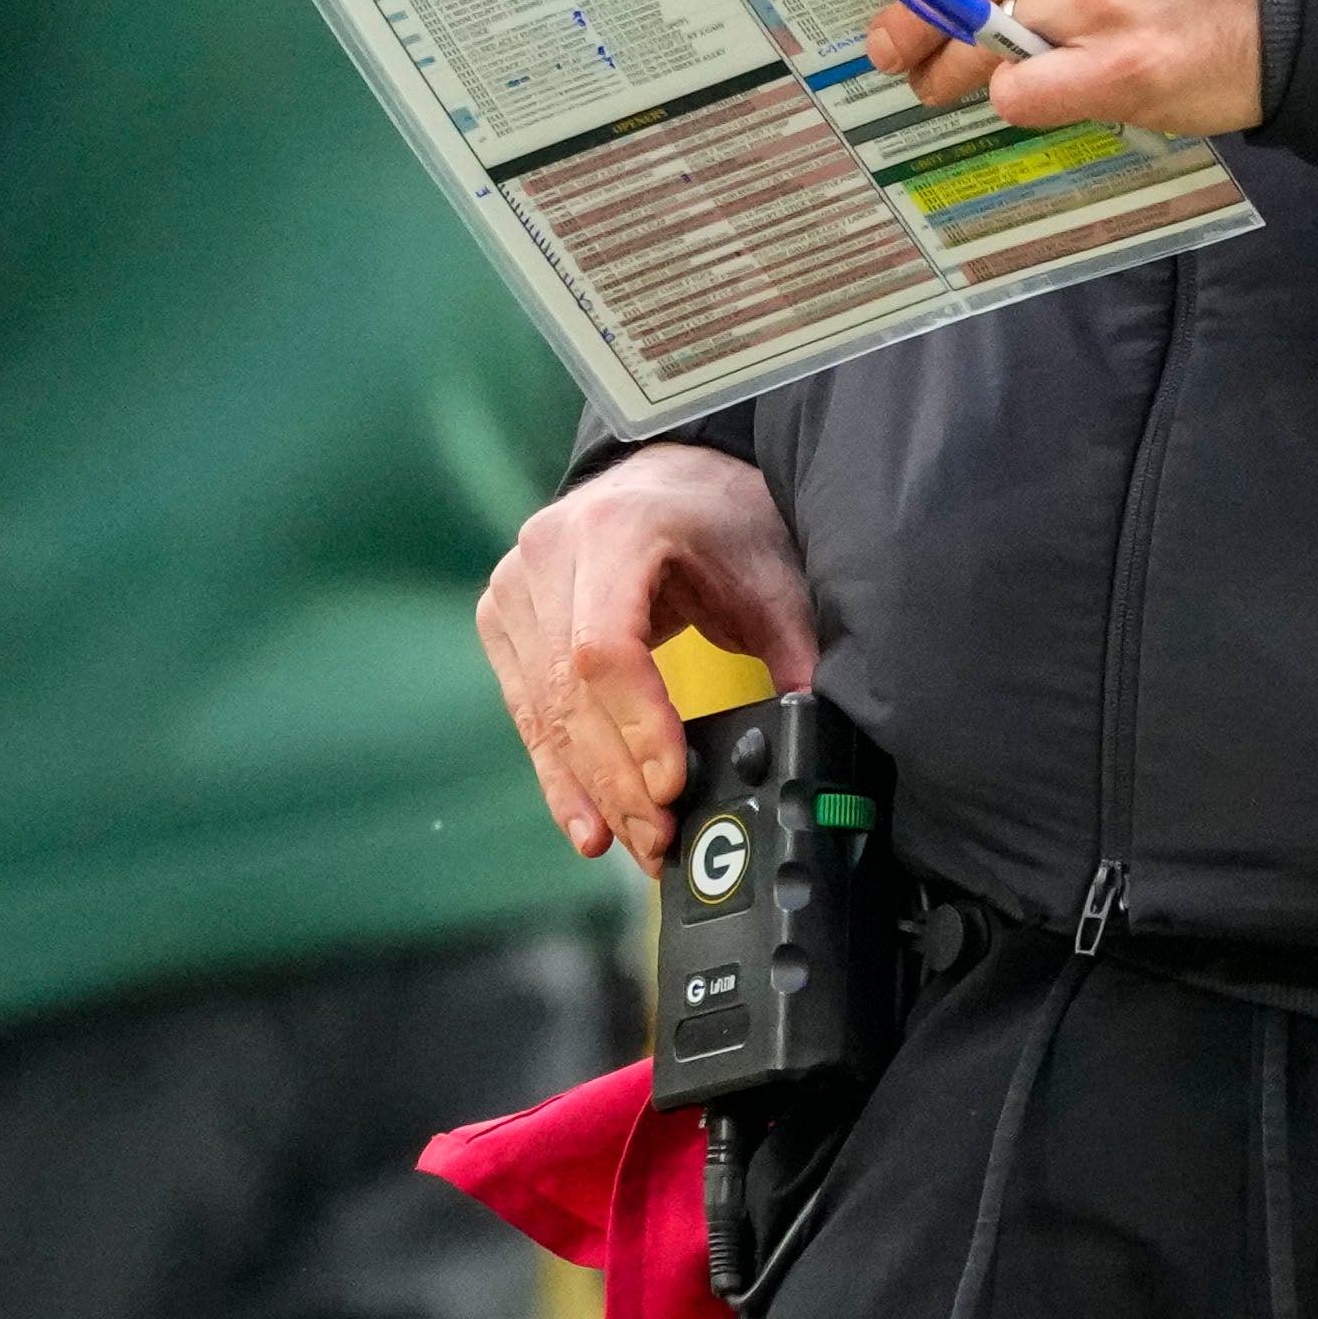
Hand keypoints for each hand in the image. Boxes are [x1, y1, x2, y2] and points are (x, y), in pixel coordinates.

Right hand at [477, 443, 818, 869]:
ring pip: (542, 712)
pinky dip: (560, 773)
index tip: (673, 784)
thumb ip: (792, 650)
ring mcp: (515, 586)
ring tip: (638, 844)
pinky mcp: (503, 619)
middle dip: (618, 778)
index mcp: (614, 529)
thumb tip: (814, 729)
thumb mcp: (768, 574)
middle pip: (570, 692)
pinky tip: (587, 825)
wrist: (666, 474)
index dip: (637, 726)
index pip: (607, 649)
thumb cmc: (717, 517)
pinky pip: (527, 713)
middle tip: (663, 837)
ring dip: (591, 789)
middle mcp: (548, 553)